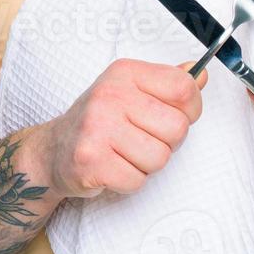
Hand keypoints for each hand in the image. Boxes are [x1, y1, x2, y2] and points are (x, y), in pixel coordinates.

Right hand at [35, 58, 205, 198]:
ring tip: (124, 153)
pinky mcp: (91, 160)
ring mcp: (98, 126)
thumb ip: (168, 83)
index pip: (183, 87)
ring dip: (147, 164)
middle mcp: (110, 94)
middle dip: (166, 142)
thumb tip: (200, 73)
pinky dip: (129, 181)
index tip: (172, 115)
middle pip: (177, 128)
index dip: (190, 109)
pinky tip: (112, 167)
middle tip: (140, 139)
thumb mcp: (131, 91)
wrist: (53, 151)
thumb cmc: (99, 121)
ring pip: (160, 158)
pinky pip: (137, 180)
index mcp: (125, 73)